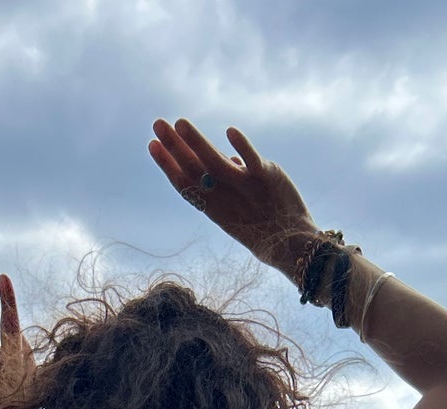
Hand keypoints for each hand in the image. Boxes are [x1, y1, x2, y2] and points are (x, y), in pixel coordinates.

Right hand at [148, 119, 318, 282]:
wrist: (294, 247)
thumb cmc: (268, 229)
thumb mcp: (245, 203)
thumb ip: (235, 178)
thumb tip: (228, 157)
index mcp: (216, 208)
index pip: (186, 183)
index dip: (168, 164)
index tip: (153, 145)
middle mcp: (226, 198)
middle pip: (195, 170)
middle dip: (174, 147)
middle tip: (157, 124)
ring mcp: (245, 187)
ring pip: (216, 163)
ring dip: (197, 141)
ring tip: (179, 123)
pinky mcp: (267, 178)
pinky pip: (252, 160)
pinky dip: (242, 147)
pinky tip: (230, 131)